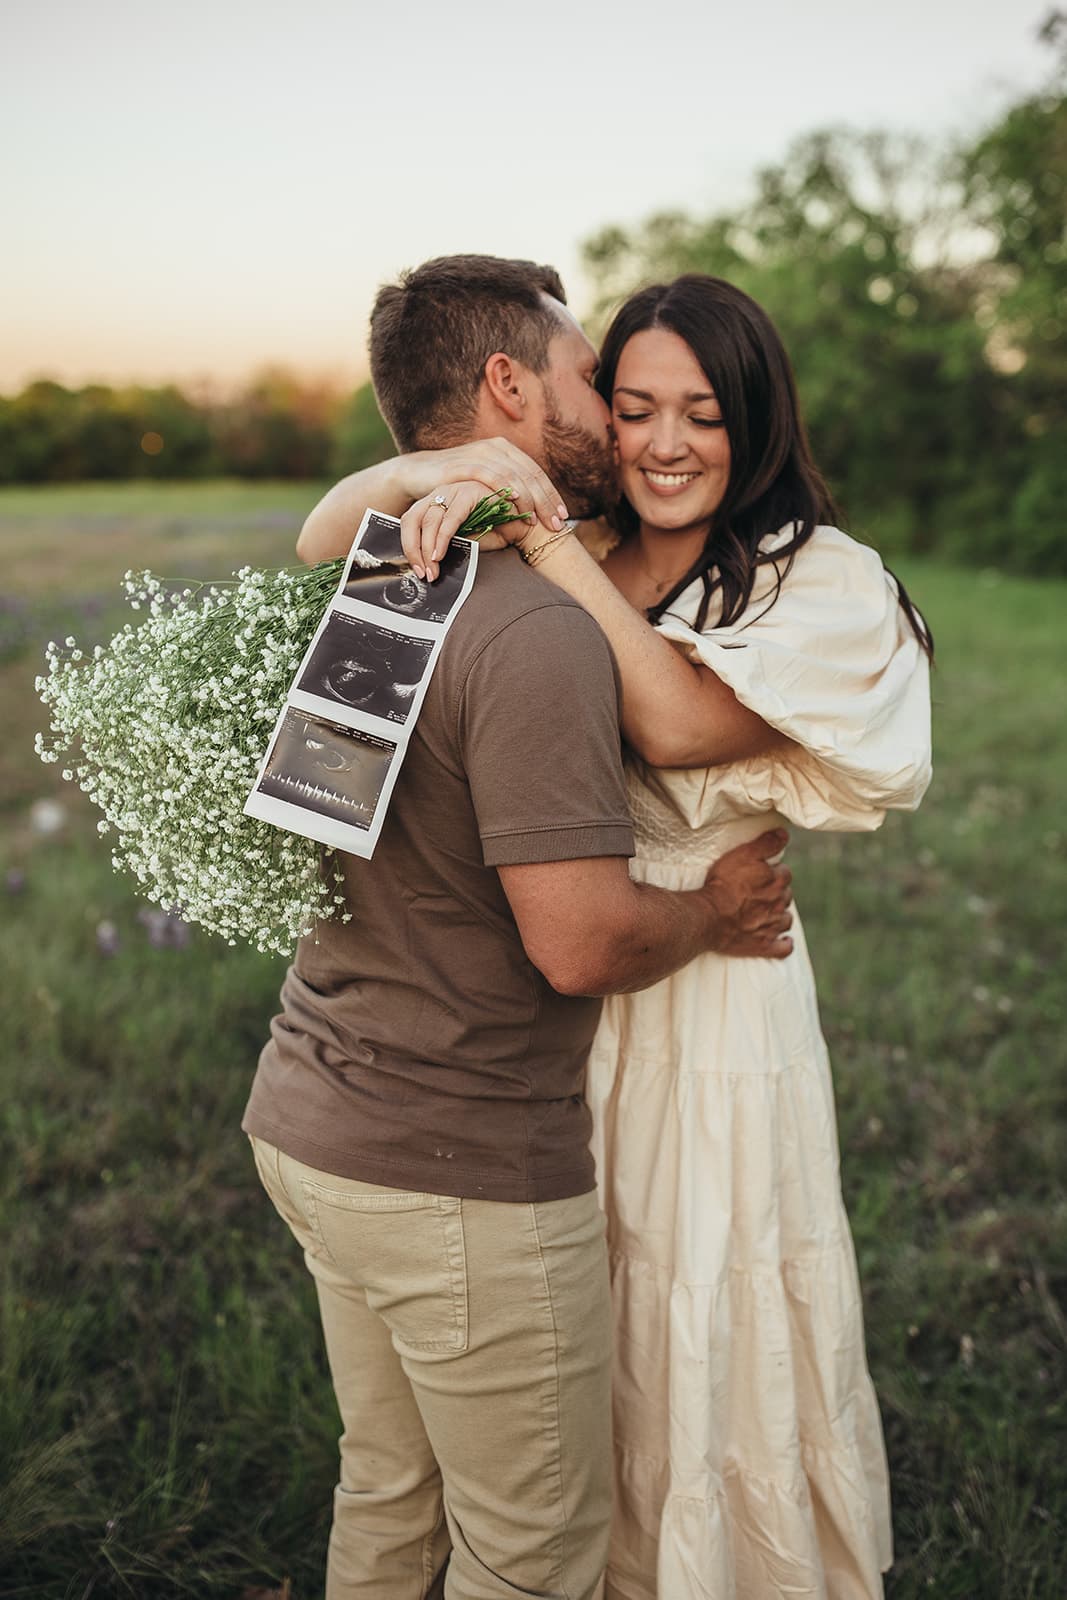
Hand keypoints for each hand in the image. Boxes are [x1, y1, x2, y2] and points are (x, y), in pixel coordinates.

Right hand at [400, 438, 565, 540]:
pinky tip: (515, 504)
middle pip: (530, 476)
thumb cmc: (455, 485)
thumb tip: (534, 511)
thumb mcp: (485, 485)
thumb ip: (507, 490)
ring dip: (529, 501)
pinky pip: (490, 476)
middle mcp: (497, 448)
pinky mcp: (464, 463)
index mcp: (506, 451)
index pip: (536, 474)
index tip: (563, 517)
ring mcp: (480, 453)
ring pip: (514, 477)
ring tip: (537, 523)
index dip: (551, 495)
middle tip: (557, 525)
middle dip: (546, 502)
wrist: (417, 474)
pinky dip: (504, 490)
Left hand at [401, 480, 536, 580]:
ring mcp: (455, 489)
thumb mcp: (463, 540)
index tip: (417, 569)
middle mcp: (442, 492)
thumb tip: (423, 564)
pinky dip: (441, 539)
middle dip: (414, 550)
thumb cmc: (497, 534)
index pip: (411, 521)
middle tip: (423, 573)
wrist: (526, 528)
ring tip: (432, 570)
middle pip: (413, 519)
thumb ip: (444, 544)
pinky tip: (439, 555)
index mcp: (438, 501)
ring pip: (428, 520)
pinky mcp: (469, 492)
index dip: (409, 546)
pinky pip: (449, 519)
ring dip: (427, 549)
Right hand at [700, 828, 793, 958]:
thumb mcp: (742, 854)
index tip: (763, 871)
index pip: (785, 873)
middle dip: (777, 892)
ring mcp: (772, 927)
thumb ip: (766, 843)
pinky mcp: (763, 945)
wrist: (709, 917)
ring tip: (769, 911)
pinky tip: (784, 940)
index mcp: (776, 882)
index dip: (774, 871)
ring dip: (780, 914)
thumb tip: (785, 834)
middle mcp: (778, 904)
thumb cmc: (722, 884)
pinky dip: (785, 943)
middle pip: (786, 895)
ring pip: (786, 919)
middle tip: (760, 890)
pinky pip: (783, 948)